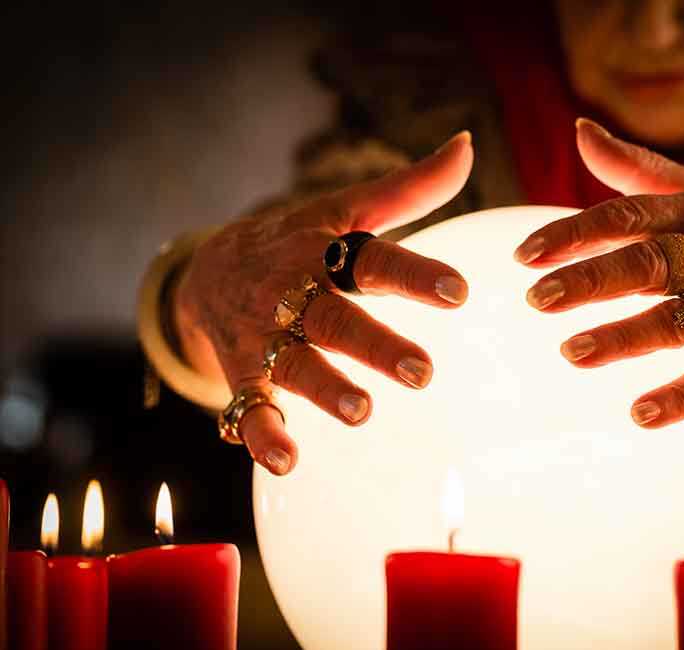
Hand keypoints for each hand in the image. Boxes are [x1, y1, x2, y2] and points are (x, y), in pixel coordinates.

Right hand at [173, 132, 473, 473]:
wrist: (206, 270)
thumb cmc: (297, 240)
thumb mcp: (346, 210)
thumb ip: (411, 188)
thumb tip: (466, 145)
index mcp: (322, 251)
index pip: (373, 260)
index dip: (415, 275)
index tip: (459, 292)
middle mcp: (292, 293)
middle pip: (336, 318)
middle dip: (376, 345)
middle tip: (423, 372)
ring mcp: (265, 337)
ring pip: (295, 364)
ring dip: (325, 389)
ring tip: (361, 412)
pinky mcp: (244, 374)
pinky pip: (249, 406)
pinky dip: (261, 434)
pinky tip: (286, 460)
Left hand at [515, 119, 683, 427]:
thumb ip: (637, 169)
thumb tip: (580, 130)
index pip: (629, 214)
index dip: (575, 233)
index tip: (526, 255)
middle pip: (651, 262)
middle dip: (591, 279)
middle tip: (536, 298)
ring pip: (682, 318)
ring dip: (625, 337)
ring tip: (573, 353)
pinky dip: (683, 396)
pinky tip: (642, 413)